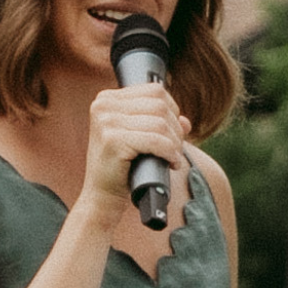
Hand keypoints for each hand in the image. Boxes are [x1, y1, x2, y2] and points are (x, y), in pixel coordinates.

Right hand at [80, 83, 189, 209]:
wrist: (102, 196)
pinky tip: (170, 162)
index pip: (155, 90)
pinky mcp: (112, 140)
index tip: (172, 133)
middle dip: (175, 129)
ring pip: (160, 123)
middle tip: (175, 150)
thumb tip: (185, 122)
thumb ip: (160, 125)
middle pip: (160, 105)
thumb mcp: (140, 139)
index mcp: (107, 98)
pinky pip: (155, 140)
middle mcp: (103, 105)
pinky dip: (169, 152)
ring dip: (174, 143)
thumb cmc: (122, 168)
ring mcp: (106, 121)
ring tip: (172, 158)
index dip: (172, 111)